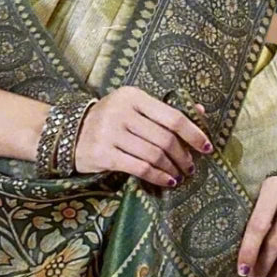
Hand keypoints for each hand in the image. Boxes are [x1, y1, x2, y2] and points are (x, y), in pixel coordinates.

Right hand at [73, 86, 211, 186]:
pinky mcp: (103, 154)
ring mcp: (111, 133)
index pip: (172, 116)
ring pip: (154, 155)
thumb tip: (201, 112)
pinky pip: (139, 168)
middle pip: (165, 139)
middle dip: (183, 156)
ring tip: (179, 174)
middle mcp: (122, 112)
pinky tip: (167, 181)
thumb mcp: (134, 106)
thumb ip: (164, 110)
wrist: (69, 132)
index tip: (207, 147)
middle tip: (191, 166)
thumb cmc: (110, 119)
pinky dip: (158, 176)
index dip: (193, 133)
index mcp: (133, 96)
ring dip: (172, 168)